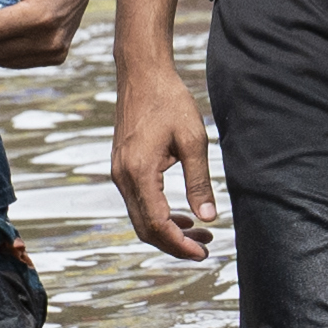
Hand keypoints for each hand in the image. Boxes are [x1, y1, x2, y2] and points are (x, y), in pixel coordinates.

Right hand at [111, 54, 215, 262]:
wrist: (142, 74)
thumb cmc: (170, 101)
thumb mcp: (193, 140)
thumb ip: (199, 181)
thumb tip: (208, 217)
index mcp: (139, 172)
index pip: (156, 223)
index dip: (179, 244)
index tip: (203, 253)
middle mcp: (123, 177)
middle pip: (145, 228)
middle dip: (175, 244)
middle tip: (206, 248)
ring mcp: (119, 173)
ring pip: (140, 218)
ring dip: (168, 231)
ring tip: (201, 234)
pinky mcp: (122, 168)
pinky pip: (138, 203)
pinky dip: (159, 215)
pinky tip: (183, 216)